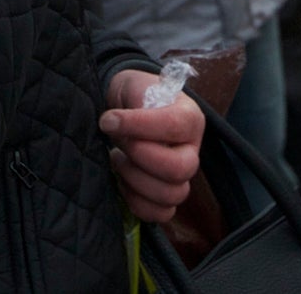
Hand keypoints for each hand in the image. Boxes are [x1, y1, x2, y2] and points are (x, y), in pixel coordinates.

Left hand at [103, 69, 204, 223]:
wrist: (130, 108)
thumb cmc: (135, 97)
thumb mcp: (134, 87)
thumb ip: (131, 102)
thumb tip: (113, 123)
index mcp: (190, 117)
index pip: (174, 125)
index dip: (138, 125)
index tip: (108, 120)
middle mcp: (192, 149)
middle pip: (180, 168)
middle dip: (141, 158)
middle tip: (120, 144)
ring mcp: (182, 175)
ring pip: (172, 195)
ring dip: (136, 180)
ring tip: (118, 160)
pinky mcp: (166, 195)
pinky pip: (161, 213)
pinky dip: (137, 202)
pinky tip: (122, 181)